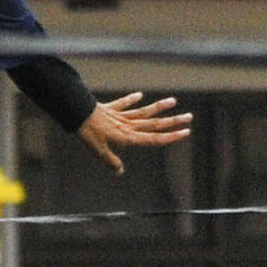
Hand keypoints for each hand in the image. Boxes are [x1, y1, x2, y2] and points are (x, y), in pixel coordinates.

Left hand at [72, 92, 191, 175]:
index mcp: (128, 137)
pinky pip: (123, 104)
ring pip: (143, 112)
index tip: (186, 132)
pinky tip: (140, 95)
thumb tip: (120, 171)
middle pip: (154, 124)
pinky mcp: (110, 109)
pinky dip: (131, 100)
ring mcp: (120, 116)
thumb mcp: (99, 152)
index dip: (171, 136)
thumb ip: (111, 161)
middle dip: (173, 121)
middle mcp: (128, 125)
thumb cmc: (88, 133)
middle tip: (189, 116)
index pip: (154, 138)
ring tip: (172, 101)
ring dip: (158, 107)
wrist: (76, 112)